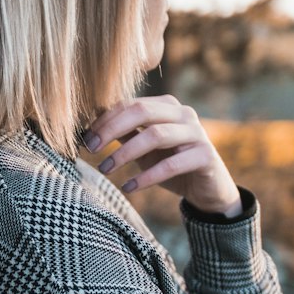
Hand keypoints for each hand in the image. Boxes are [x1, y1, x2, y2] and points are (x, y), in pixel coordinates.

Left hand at [85, 95, 242, 216]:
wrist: (208, 189)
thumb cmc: (171, 164)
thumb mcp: (144, 149)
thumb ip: (124, 135)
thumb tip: (91, 127)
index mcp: (168, 106)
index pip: (131, 104)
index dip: (106, 119)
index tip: (85, 137)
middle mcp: (184, 114)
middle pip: (142, 111)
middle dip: (112, 129)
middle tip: (91, 149)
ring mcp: (197, 133)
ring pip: (156, 135)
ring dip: (125, 153)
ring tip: (105, 170)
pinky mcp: (205, 156)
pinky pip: (171, 165)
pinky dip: (146, 177)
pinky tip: (129, 188)